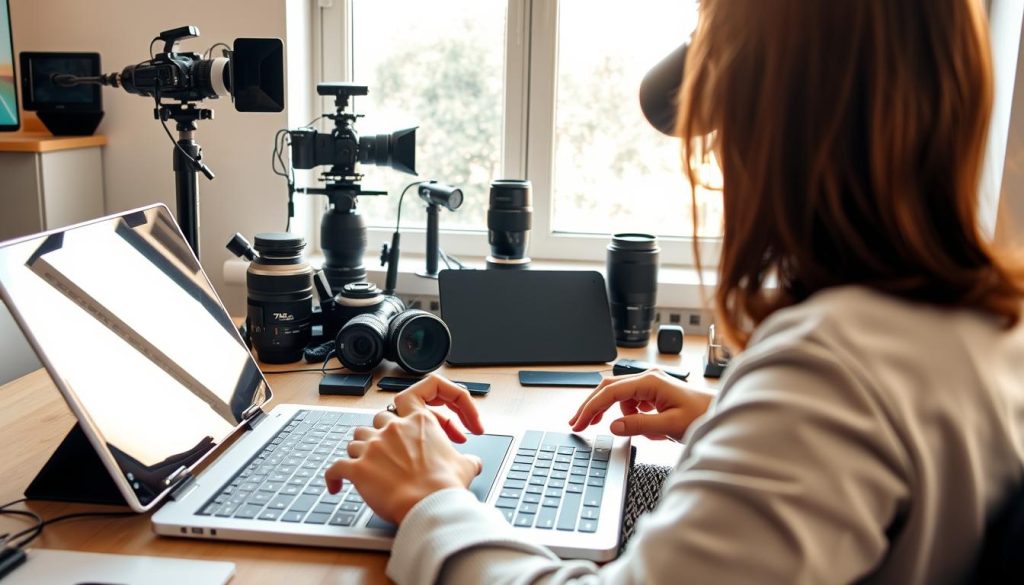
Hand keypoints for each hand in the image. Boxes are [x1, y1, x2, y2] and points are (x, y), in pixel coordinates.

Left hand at [323, 374, 484, 523]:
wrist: (429, 507)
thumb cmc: (444, 487)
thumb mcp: (465, 466)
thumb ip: (467, 458)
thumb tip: (472, 463)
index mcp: (421, 421)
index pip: (422, 390)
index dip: (434, 398)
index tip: (440, 413)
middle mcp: (394, 428)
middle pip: (383, 416)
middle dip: (391, 430)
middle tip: (405, 449)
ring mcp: (373, 446)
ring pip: (358, 437)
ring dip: (364, 449)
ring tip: (375, 466)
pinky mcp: (357, 468)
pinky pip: (335, 468)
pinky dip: (334, 477)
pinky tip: (336, 486)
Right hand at [568, 369, 711, 440]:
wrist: (720, 413)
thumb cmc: (702, 416)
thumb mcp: (670, 426)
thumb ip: (639, 426)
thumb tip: (613, 426)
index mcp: (650, 382)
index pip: (610, 392)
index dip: (591, 408)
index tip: (579, 423)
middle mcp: (648, 379)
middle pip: (608, 389)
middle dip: (591, 406)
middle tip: (577, 423)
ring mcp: (650, 385)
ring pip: (618, 395)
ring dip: (608, 411)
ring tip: (601, 425)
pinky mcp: (653, 393)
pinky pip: (630, 402)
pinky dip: (625, 413)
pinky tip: (634, 424)